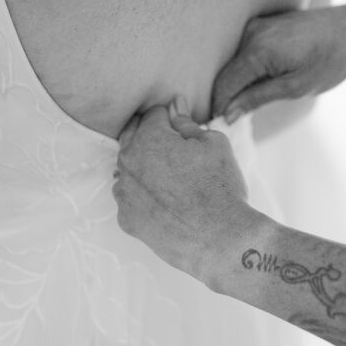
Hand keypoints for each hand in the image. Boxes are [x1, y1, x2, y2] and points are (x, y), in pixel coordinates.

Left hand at [114, 102, 252, 284]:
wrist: (219, 240)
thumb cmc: (220, 188)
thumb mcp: (214, 144)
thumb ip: (187, 122)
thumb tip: (174, 105)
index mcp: (149, 138)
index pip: (154, 114)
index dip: (171, 117)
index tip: (182, 128)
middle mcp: (129, 162)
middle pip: (132, 136)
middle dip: (150, 135)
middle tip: (174, 147)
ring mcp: (124, 193)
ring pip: (127, 169)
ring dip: (142, 166)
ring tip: (169, 177)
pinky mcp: (126, 219)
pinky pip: (129, 198)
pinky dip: (141, 196)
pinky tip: (163, 201)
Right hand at [211, 2, 345, 120]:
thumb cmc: (331, 60)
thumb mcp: (296, 87)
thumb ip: (257, 98)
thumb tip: (228, 113)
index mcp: (258, 50)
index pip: (224, 85)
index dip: (220, 108)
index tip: (220, 128)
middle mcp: (252, 34)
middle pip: (227, 74)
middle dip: (228, 98)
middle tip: (236, 122)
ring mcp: (256, 26)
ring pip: (235, 63)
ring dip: (240, 83)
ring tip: (255, 101)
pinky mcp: (262, 24)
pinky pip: (246, 52)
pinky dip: (249, 69)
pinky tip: (265, 81)